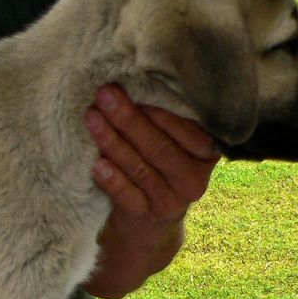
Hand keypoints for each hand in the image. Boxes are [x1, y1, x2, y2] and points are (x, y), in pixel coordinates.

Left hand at [83, 84, 219, 298]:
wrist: (147, 226)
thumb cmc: (155, 169)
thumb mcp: (170, 145)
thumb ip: (164, 118)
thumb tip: (135, 72)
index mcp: (206, 151)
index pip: (186, 126)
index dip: (158, 105)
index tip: (133, 81)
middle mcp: (195, 177)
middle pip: (159, 144)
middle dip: (129, 117)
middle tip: (105, 93)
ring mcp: (173, 201)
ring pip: (140, 168)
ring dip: (113, 142)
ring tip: (91, 118)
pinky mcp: (149, 219)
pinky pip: (128, 197)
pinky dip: (112, 180)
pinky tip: (97, 164)